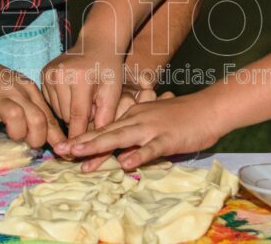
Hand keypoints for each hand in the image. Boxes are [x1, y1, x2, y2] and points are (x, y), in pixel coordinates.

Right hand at [0, 53, 65, 149]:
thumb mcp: (17, 89)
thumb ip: (31, 108)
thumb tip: (48, 134)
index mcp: (28, 89)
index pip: (48, 116)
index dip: (55, 137)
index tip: (60, 150)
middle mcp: (14, 92)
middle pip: (37, 118)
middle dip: (37, 138)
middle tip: (30, 144)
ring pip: (16, 116)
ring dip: (16, 133)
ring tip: (10, 136)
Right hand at [42, 39, 124, 141]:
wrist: (96, 45)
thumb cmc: (109, 69)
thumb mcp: (113, 91)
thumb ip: (106, 116)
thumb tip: (95, 143)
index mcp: (79, 78)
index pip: (77, 115)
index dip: (79, 136)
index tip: (78, 154)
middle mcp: (59, 75)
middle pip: (65, 115)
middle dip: (79, 120)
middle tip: (91, 109)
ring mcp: (48, 74)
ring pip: (56, 111)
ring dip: (69, 113)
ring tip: (83, 100)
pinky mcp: (43, 75)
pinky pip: (50, 102)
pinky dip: (61, 104)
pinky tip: (72, 95)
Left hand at [58, 91, 226, 170]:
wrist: (210, 107)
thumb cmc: (183, 116)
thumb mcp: (155, 122)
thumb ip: (138, 136)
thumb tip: (122, 152)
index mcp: (134, 116)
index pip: (105, 129)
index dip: (84, 139)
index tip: (64, 148)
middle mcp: (138, 119)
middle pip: (106, 132)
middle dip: (82, 142)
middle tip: (60, 151)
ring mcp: (152, 128)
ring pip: (121, 137)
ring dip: (99, 146)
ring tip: (80, 156)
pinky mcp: (168, 138)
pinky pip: (151, 148)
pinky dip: (138, 156)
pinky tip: (125, 164)